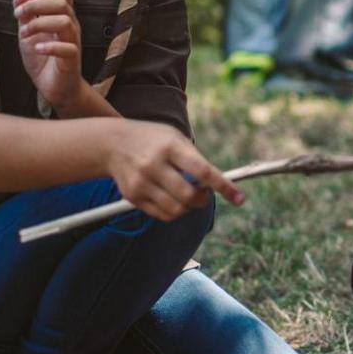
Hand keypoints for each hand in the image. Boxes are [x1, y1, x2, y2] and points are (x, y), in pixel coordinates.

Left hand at [16, 0, 85, 109]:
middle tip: (18, 15)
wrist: (53, 88)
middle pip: (62, 4)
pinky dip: (49, 46)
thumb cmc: (42, 59)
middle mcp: (71, 27)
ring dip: (39, 24)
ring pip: (65, 22)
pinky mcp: (72, 60)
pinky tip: (36, 48)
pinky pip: (67, 48)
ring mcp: (73, 43)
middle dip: (36, 5)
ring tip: (24, 34)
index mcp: (63, 17)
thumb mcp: (28, 33)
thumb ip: (25, 15)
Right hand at [102, 120, 244, 220]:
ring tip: (186, 195)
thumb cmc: (154, 140)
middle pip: (189, 196)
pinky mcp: (132, 196)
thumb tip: (218, 185)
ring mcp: (141, 182)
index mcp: (170, 147)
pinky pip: (163, 215)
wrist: (113, 143)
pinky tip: (172, 199)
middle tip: (203, 193)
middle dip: (203, 199)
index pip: (203, 171)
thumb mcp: (175, 138)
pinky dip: (174, 212)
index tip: (239, 198)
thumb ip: (196, 160)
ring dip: (189, 207)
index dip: (224, 186)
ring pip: (177, 210)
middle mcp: (154, 165)